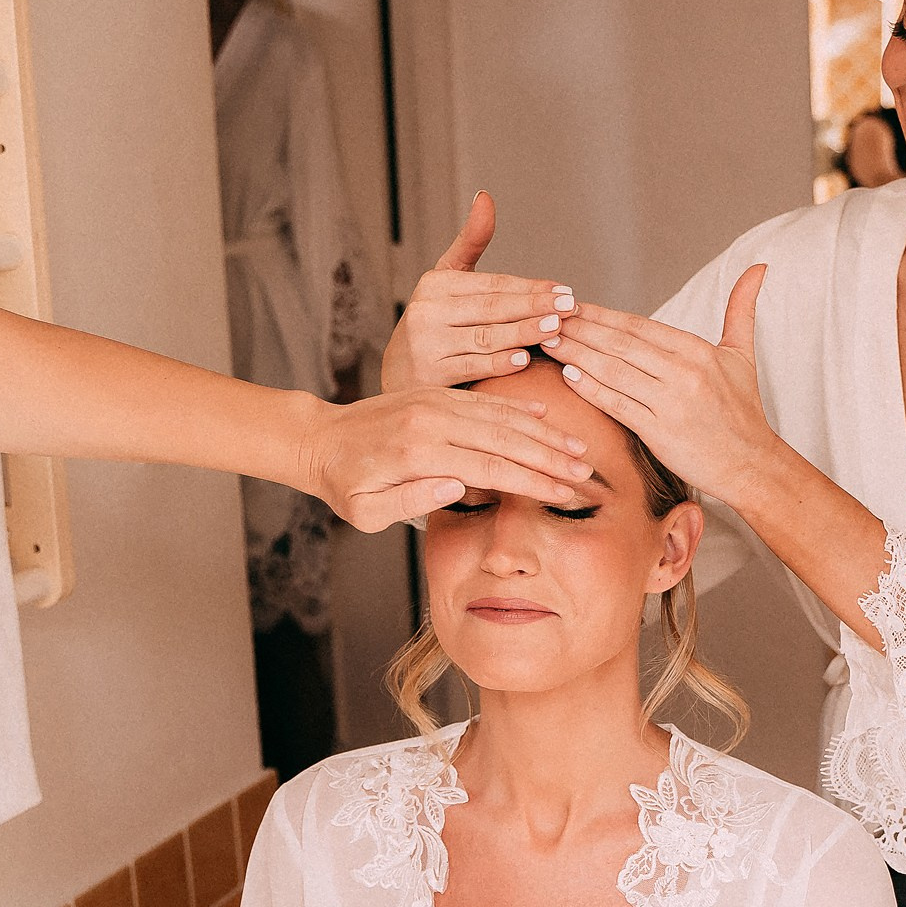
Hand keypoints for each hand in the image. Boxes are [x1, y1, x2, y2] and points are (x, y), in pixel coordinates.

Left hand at [307, 385, 593, 530]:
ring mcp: (434, 403)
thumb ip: (411, 500)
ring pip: (499, 417)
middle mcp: (430, 421)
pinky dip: (515, 410)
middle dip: (549, 458)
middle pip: (503, 439)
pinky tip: (544, 420)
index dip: (532, 481)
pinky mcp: (434, 394)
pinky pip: (483, 401)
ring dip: (542, 435)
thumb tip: (460, 487)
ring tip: (576, 450)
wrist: (319, 439)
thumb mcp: (366, 512)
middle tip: (586, 473)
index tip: (566, 493)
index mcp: (417, 453)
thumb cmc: (343, 484)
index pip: (489, 468)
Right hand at [380, 191, 574, 390]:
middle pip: (491, 307)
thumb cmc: (436, 324)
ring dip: (523, 332)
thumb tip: (485, 197)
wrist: (400, 373)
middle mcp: (426, 310)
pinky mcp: (429, 373)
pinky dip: (498, 363)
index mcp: (435, 284)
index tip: (563, 290)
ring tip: (554, 328)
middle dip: (533, 306)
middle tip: (568, 306)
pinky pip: (471, 366)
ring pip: (485, 336)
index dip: (530, 287)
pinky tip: (523, 359)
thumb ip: (470, 241)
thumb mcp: (448, 280)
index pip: (492, 284)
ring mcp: (426, 343)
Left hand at [543, 265, 779, 504]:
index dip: (602, 314)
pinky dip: (592, 389)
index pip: (639, 325)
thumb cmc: (743, 411)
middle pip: (620, 343)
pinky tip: (569, 375)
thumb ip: (742, 310)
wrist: (751, 464)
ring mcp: (671, 402)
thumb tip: (758, 267)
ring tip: (548, 340)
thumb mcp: (743, 354)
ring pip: (614, 371)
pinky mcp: (660, 432)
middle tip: (547, 317)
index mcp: (698, 350)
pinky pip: (618, 405)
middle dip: (580, 328)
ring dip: (577, 354)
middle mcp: (684, 372)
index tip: (573, 305)